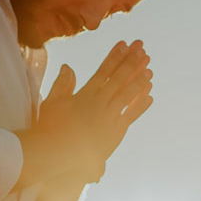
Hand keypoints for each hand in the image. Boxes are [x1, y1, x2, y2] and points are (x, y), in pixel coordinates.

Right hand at [35, 40, 154, 182]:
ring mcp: (109, 117)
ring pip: (128, 94)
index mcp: (84, 95)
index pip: (103, 71)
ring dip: (139, 80)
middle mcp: (99, 103)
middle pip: (119, 79)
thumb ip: (62, 85)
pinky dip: (140, 105)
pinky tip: (150, 95)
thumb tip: (68, 66)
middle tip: (142, 49)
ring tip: (149, 69)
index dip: (115, 57)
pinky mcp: (116, 132)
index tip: (124, 45)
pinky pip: (131, 115)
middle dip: (131, 62)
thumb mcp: (52, 104)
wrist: (58, 156)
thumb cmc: (50, 130)